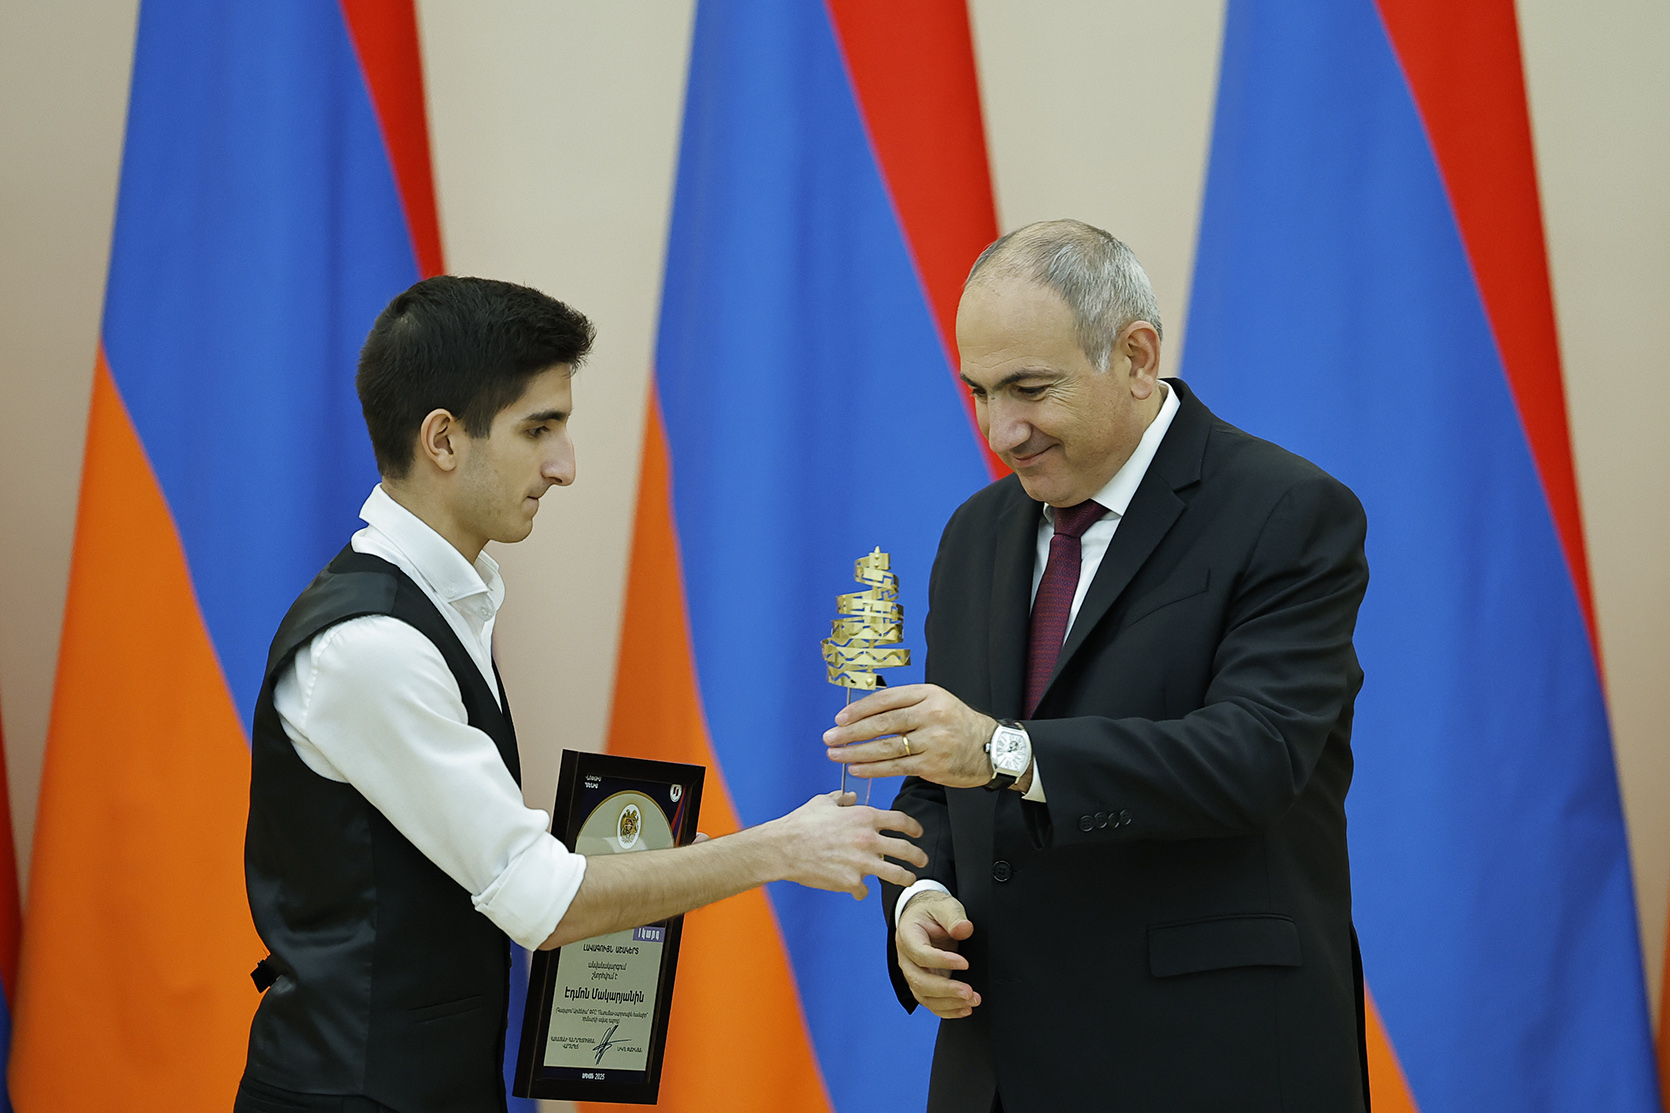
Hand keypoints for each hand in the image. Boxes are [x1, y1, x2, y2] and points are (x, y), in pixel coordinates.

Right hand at [766, 791, 926, 899]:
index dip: (914, 827)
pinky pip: (863, 889)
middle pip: (906, 850)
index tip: (918, 832)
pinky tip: (858, 889)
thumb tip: (851, 797)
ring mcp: (861, 863)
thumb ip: (842, 799)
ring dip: (905, 877)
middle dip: (918, 856)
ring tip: (908, 879)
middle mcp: (868, 839)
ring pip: (896, 874)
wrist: (783, 847)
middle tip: (922, 860)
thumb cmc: (801, 823)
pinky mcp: (850, 882)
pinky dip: (861, 889)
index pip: (901, 821)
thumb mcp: (824, 802)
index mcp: (864, 817)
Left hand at [823, 684, 996, 788]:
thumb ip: (904, 705)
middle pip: (883, 723)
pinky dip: (874, 768)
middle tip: (830, 738)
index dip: (859, 709)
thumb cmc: (956, 724)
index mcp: (928, 694)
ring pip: (887, 747)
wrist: (991, 748)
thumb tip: (863, 713)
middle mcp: (930, 714)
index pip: (886, 699)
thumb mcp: (935, 702)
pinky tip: (857, 768)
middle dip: (852, 732)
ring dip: (857, 752)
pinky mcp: (933, 764)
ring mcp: (933, 740)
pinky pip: (897, 767)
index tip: (839, 718)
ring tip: (837, 755)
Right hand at [896, 890, 979, 1017]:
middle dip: (945, 990)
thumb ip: (954, 916)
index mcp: (907, 935)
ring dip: (949, 1003)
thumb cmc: (933, 911)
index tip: (965, 963)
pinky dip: (947, 1010)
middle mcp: (905, 957)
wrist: (924, 918)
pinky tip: (964, 1009)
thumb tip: (964, 929)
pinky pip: (930, 1002)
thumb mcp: (944, 906)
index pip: (920, 954)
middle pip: (919, 980)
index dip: (942, 961)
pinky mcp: (922, 983)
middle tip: (969, 992)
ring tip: (972, 1001)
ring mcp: (912, 973)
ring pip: (924, 996)